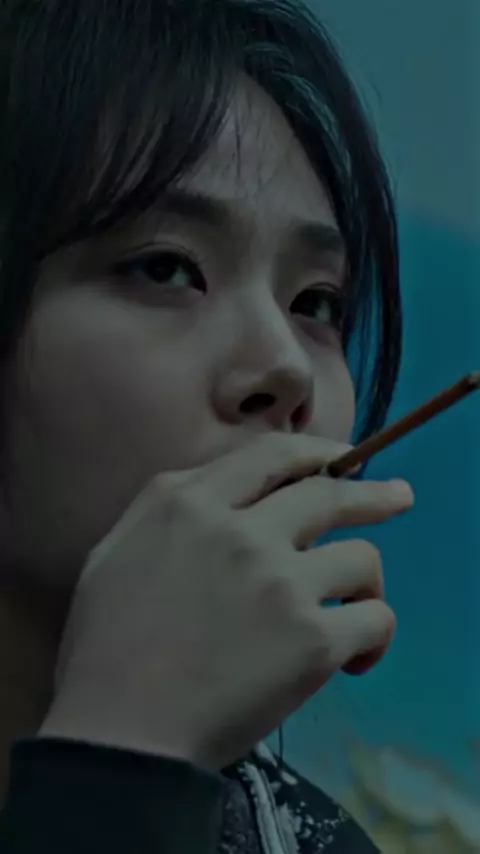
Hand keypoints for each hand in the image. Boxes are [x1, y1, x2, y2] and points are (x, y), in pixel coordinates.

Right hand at [41, 433, 413, 769]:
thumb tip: (224, 492)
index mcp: (188, 503)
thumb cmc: (105, 648)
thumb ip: (169, 509)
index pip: (271, 454)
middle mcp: (240, 529)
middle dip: (374, 495)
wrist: (120, 732)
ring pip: (361, 558)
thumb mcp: (115, 549)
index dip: (315, 452)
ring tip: (355, 607)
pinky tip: (356, 658)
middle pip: (329, 493)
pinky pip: (375, 620)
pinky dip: (374, 638)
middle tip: (400, 497)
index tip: (340, 458)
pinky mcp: (312, 640)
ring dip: (365, 582)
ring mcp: (280, 582)